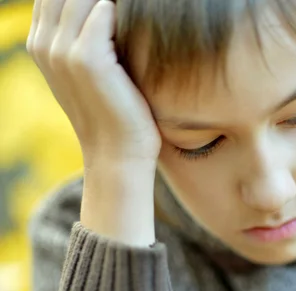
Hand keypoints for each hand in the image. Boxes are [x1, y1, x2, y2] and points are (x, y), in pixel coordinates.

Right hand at [27, 0, 159, 245]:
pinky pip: (103, 11)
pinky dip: (121, 13)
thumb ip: (84, 35)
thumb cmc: (114, 110)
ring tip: (135, 13)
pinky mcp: (86, 58)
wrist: (119, 152)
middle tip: (124, 10)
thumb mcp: (91, 70)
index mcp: (40, 43)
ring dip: (112, 3)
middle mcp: (43, 43)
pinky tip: (137, 27)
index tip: (112, 7)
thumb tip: (106, 8)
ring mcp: (61, 50)